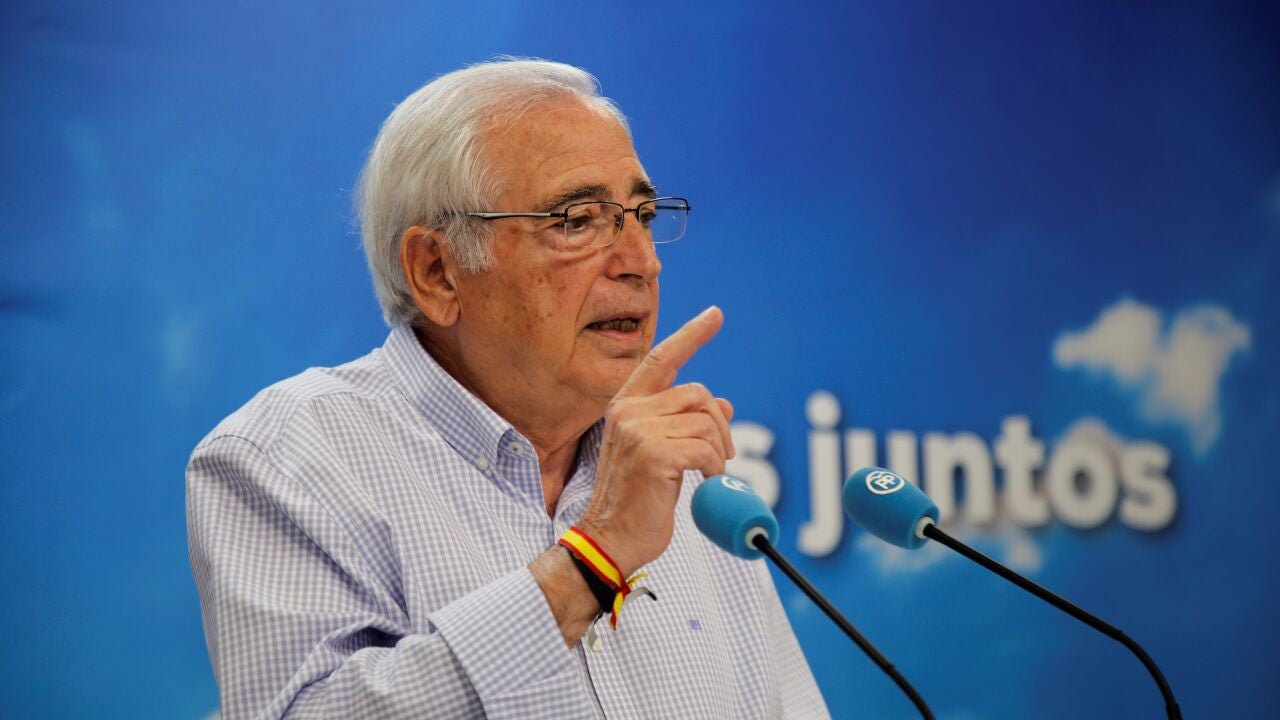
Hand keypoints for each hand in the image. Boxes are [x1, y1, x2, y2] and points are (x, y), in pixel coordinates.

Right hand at [578, 306, 735, 576]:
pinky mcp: (654, 454)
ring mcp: (638, 430)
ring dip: (718, 451)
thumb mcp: (661, 454)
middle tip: (722, 457)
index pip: (661, 359)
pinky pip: (706, 449)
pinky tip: (705, 482)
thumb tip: (724, 403)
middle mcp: (628, 410)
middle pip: (697, 394)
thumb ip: (685, 424)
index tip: (715, 314)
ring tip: (708, 474)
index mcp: (625, 405)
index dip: (691, 335)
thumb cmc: (635, 501)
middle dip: (719, 425)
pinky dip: (715, 467)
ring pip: (706, 422)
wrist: (609, 539)